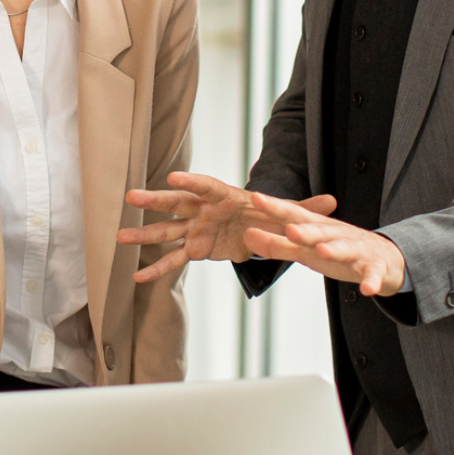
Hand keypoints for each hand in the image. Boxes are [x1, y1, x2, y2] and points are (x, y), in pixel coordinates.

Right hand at [124, 172, 336, 283]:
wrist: (257, 229)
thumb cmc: (267, 215)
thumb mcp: (288, 214)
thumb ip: (305, 209)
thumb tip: (333, 201)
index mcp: (225, 196)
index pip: (206, 186)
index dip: (192, 181)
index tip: (173, 176)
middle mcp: (205, 209)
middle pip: (177, 203)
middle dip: (155, 200)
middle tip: (131, 196)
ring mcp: (195, 228)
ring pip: (167, 231)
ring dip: (144, 234)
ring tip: (120, 236)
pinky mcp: (194, 248)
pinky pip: (174, 260)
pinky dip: (157, 269)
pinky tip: (138, 278)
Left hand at [238, 195, 405, 297]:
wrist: (386, 259)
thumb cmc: (338, 251)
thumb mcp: (306, 250)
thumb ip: (277, 244)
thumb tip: (246, 236)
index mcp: (318, 228)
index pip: (294, 215)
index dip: (275, 207)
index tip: (255, 198)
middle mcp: (337, 235)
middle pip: (320, 230)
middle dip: (305, 230)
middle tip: (289, 229)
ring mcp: (358, 250)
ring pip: (346, 249)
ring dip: (335, 249)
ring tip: (322, 251)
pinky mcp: (375, 268)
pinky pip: (372, 275)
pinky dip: (370, 281)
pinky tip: (366, 290)